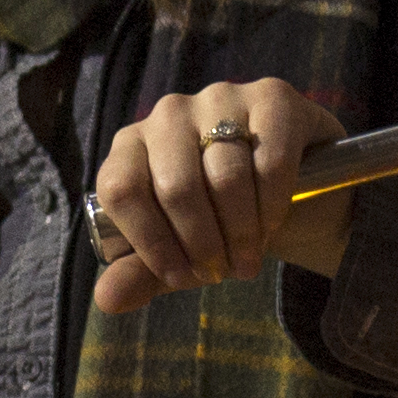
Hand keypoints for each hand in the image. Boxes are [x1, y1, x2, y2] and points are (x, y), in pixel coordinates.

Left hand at [92, 72, 355, 311]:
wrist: (291, 186)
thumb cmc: (218, 218)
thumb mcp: (178, 249)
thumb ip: (141, 273)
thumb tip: (107, 300)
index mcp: (131, 146)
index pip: (122, 189)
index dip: (149, 242)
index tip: (179, 277)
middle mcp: (169, 113)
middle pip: (176, 186)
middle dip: (202, 244)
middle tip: (221, 273)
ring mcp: (220, 98)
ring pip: (225, 176)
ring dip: (240, 232)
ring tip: (248, 258)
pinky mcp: (272, 98)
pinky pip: (270, 160)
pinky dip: (272, 206)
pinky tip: (272, 224)